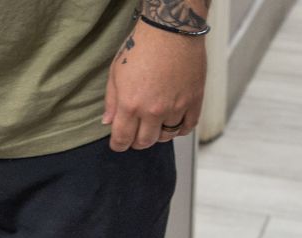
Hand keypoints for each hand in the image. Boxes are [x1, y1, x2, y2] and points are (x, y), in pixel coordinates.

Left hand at [103, 20, 206, 151]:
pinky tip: (173, 121)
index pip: (122, 139)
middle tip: (136, 133)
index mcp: (130, 105)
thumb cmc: (142, 46)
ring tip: (155, 123)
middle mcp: (153, 110)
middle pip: (144, 142)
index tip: (119, 143)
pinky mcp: (194, 100)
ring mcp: (175, 107)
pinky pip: (187, 127)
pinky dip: (180, 128)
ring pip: (166, 136)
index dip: (118, 145)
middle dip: (137, 141)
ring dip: (158, 134)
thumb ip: (111, 101)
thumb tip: (107, 122)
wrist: (171, 29)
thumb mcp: (116, 72)